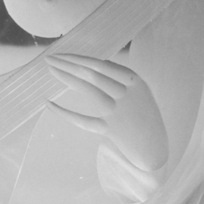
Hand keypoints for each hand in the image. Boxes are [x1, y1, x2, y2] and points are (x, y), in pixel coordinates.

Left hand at [46, 50, 168, 202]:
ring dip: (66, 78)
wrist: (154, 148)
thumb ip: (121, 77)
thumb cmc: (144, 116)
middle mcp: (128, 93)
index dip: (78, 58)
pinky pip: (82, 120)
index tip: (60, 55)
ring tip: (51, 71)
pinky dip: (64, 112)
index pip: (101, 64)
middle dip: (68, 64)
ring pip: (89, 90)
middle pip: (92, 74)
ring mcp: (119, 112)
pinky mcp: (111, 130)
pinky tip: (49, 104)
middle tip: (49, 59)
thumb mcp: (140, 91)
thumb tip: (96, 63)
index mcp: (135, 80)